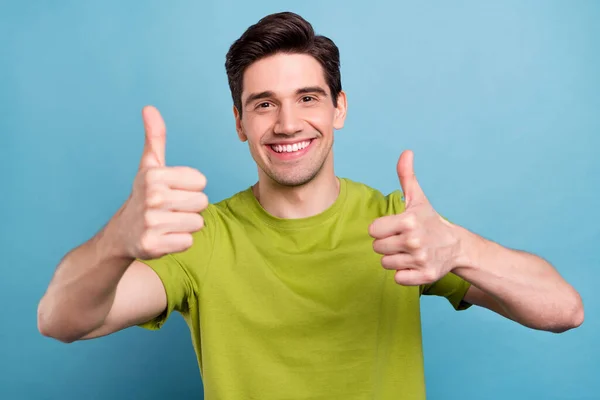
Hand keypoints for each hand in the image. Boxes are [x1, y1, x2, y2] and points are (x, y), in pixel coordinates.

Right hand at [115, 106, 208, 259]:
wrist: (121, 234)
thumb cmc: (143, 196)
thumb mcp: (149, 166)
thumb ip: (155, 138)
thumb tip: (150, 108)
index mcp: (154, 174)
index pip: (201, 181)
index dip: (190, 188)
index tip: (171, 191)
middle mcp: (151, 196)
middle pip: (202, 202)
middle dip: (190, 208)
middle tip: (169, 210)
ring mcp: (150, 222)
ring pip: (197, 223)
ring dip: (185, 226)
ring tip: (166, 223)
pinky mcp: (152, 245)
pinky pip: (188, 242)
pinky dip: (179, 242)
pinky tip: (163, 238)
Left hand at [369, 150, 460, 285]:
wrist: (456, 246)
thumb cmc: (430, 221)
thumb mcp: (418, 198)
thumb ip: (406, 176)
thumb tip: (406, 152)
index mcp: (408, 221)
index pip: (373, 230)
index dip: (381, 229)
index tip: (394, 227)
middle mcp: (413, 241)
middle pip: (377, 248)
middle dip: (387, 244)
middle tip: (402, 240)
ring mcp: (419, 260)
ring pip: (385, 264)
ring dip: (394, 259)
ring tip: (408, 252)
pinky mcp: (424, 277)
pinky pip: (398, 278)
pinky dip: (403, 273)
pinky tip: (413, 264)